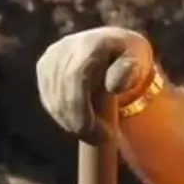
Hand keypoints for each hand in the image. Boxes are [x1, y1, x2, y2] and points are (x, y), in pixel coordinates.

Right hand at [35, 27, 158, 143]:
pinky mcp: (43, 67)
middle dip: (78, 122)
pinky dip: (62, 116)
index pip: (76, 77)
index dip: (82, 108)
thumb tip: (113, 86)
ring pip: (53, 99)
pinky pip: (48, 99)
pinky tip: (79, 123)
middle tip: (99, 140)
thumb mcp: (139, 59)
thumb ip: (129, 70)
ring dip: (70, 122)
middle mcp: (65, 46)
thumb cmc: (130, 56)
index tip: (100, 133)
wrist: (113, 44)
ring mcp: (51, 56)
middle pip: (62, 91)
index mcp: (90, 43)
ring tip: (92, 133)